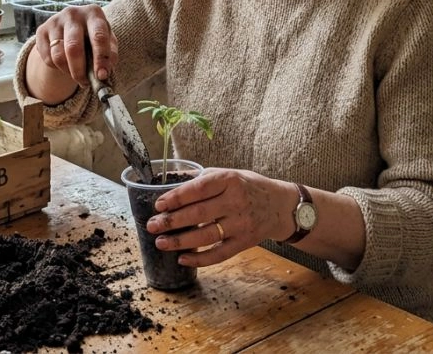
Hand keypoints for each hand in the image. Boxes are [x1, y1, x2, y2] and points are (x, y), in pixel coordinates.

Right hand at [33, 4, 117, 86]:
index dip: (101, 58)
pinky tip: (64, 64)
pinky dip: (57, 68)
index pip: (98, 36)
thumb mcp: (108, 41)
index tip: (101, 76)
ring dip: (68, 72)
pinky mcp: (41, 30)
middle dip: (79, 71)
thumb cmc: (93, 36)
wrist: (71, 26)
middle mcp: (73, 14)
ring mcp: (55, 21)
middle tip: (85, 83)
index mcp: (93, 13)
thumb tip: (103, 74)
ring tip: (77, 74)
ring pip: (58, 56)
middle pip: (73, 48)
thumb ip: (109, 56)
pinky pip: (47, 58)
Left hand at [145, 168, 296, 266]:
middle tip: (152, 226)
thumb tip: (167, 180)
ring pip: (206, 236)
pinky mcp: (245, 242)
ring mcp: (241, 224)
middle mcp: (236, 202)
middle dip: (172, 221)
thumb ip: (200, 178)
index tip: (158, 205)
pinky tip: (183, 259)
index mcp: (229, 180)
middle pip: (199, 214)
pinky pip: (219, 254)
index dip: (176, 198)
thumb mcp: (228, 174)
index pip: (198, 189)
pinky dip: (200, 259)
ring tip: (161, 243)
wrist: (280, 206)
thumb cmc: (248, 187)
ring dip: (180, 241)